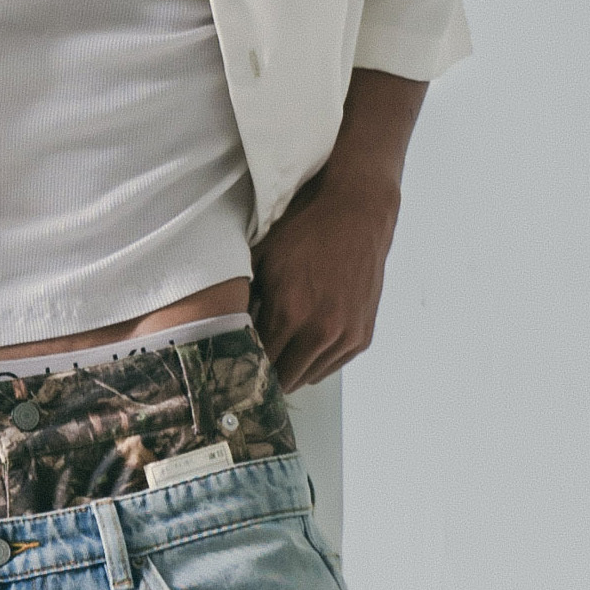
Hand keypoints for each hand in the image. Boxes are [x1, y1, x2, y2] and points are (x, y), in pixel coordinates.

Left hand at [251, 170, 402, 390]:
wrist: (358, 210)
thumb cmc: (307, 229)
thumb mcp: (264, 256)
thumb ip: (246, 298)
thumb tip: (227, 328)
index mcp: (289, 312)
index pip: (259, 362)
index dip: (247, 364)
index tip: (239, 361)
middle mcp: (320, 331)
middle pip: (283, 379)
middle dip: (267, 372)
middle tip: (258, 359)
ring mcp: (345, 336)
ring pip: (306, 378)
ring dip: (292, 368)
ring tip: (283, 348)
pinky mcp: (361, 337)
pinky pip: (329, 367)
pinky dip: (316, 361)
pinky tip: (307, 341)